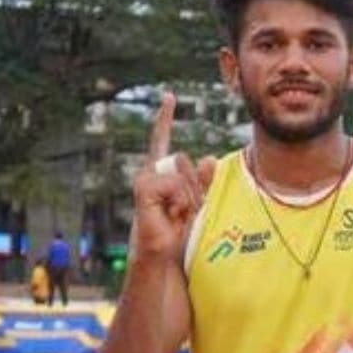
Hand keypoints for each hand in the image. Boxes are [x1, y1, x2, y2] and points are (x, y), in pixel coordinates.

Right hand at [130, 92, 216, 261]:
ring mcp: (144, 179)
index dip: (165, 118)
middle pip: (185, 160)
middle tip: (184, 212)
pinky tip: (169, 215)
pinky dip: (180, 201)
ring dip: (189, 197)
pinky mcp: (144, 188)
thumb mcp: (198, 203)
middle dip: (195, 188)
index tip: (169, 95)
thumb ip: (204, 180)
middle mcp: (149, 173)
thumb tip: (208, 157)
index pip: (162, 140)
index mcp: (160, 174)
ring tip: (176, 215)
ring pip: (183, 172)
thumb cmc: (178, 233)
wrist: (164, 256)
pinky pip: (176, 184)